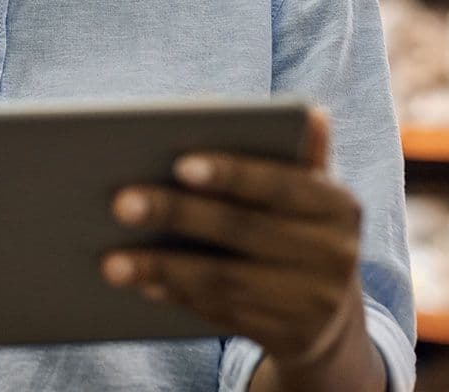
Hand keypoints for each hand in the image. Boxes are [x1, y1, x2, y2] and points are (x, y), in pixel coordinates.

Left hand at [101, 107, 364, 369]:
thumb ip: (294, 148)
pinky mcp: (287, 338)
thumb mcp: (308, 186)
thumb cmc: (301, 223)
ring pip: (224, 279)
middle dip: (176, 214)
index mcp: (338, 204)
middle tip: (119, 203)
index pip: (280, 182)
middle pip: (241, 230)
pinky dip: (177, 295)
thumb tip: (305, 109)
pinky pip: (221, 313)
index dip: (230, 172)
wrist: (332, 313)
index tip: (179, 163)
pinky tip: (141, 282)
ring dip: (161, 267)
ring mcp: (312, 303)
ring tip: (111, 259)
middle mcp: (334, 255)